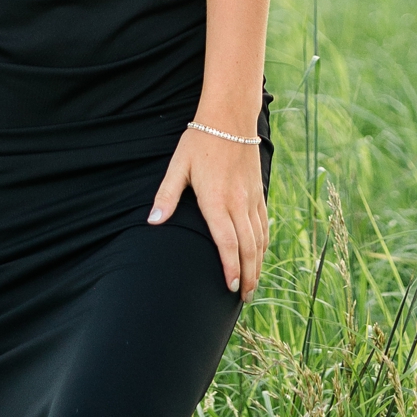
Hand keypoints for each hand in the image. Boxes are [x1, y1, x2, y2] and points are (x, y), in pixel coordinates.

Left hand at [147, 126, 268, 299]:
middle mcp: (237, 202)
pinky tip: (260, 255)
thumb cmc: (199, 141)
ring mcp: (251, 198)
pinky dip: (264, 244)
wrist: (229, 117)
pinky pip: (264, 224)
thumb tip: (152, 222)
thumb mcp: (178, 166)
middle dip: (248, 275)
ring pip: (259, 239)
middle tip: (244, 298)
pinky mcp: (258, 192)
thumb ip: (166, 196)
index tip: (230, 287)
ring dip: (258, 264)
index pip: (226, 242)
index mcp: (216, 199)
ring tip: (253, 286)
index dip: (231, 267)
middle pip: (247, 247)